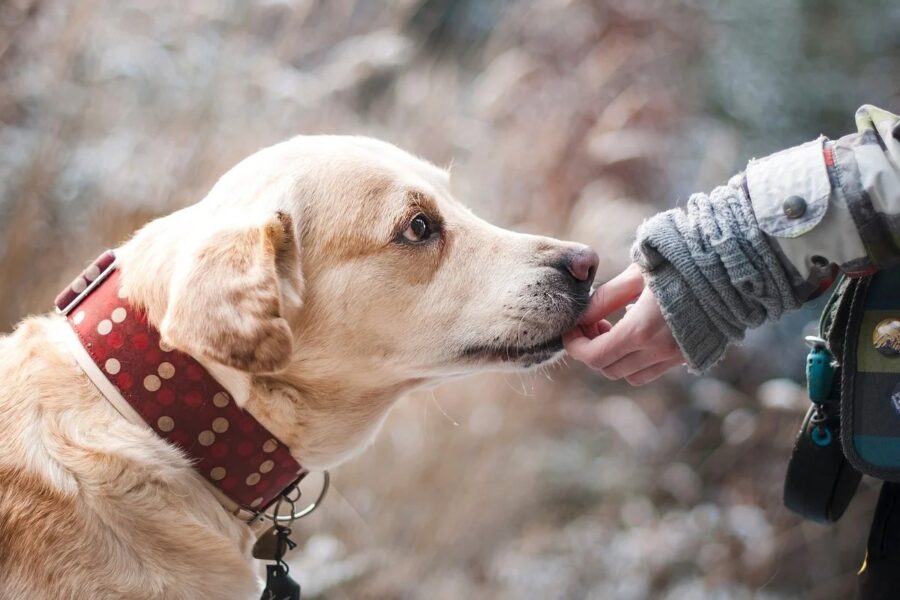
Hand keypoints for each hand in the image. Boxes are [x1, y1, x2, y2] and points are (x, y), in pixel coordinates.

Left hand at [564, 263, 684, 384]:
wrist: (731, 268)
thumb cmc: (680, 263)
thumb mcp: (636, 274)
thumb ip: (605, 298)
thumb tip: (581, 316)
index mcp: (641, 330)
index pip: (594, 356)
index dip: (575, 346)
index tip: (571, 329)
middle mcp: (659, 351)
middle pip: (608, 369)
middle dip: (592, 350)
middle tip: (592, 323)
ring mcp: (676, 357)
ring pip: (630, 375)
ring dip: (614, 358)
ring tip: (614, 327)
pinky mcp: (689, 356)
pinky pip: (653, 370)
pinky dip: (637, 359)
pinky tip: (638, 331)